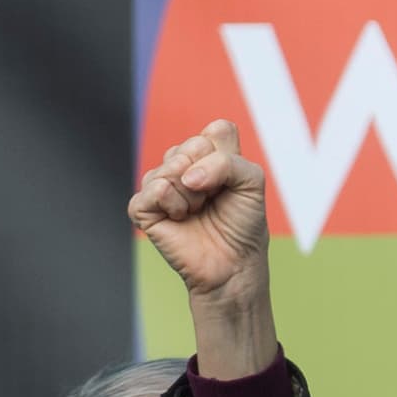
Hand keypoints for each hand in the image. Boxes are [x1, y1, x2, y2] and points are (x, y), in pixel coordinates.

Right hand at [128, 118, 277, 375]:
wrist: (233, 266)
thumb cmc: (243, 226)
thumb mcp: (252, 183)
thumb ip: (227, 162)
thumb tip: (185, 176)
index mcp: (209, 155)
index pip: (216, 130)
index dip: (228, 156)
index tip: (234, 183)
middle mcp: (183, 165)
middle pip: (192, 145)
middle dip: (211, 175)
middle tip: (214, 200)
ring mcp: (161, 185)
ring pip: (171, 165)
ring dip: (193, 193)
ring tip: (198, 211)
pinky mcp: (144, 207)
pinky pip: (152, 189)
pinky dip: (172, 204)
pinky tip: (180, 219)